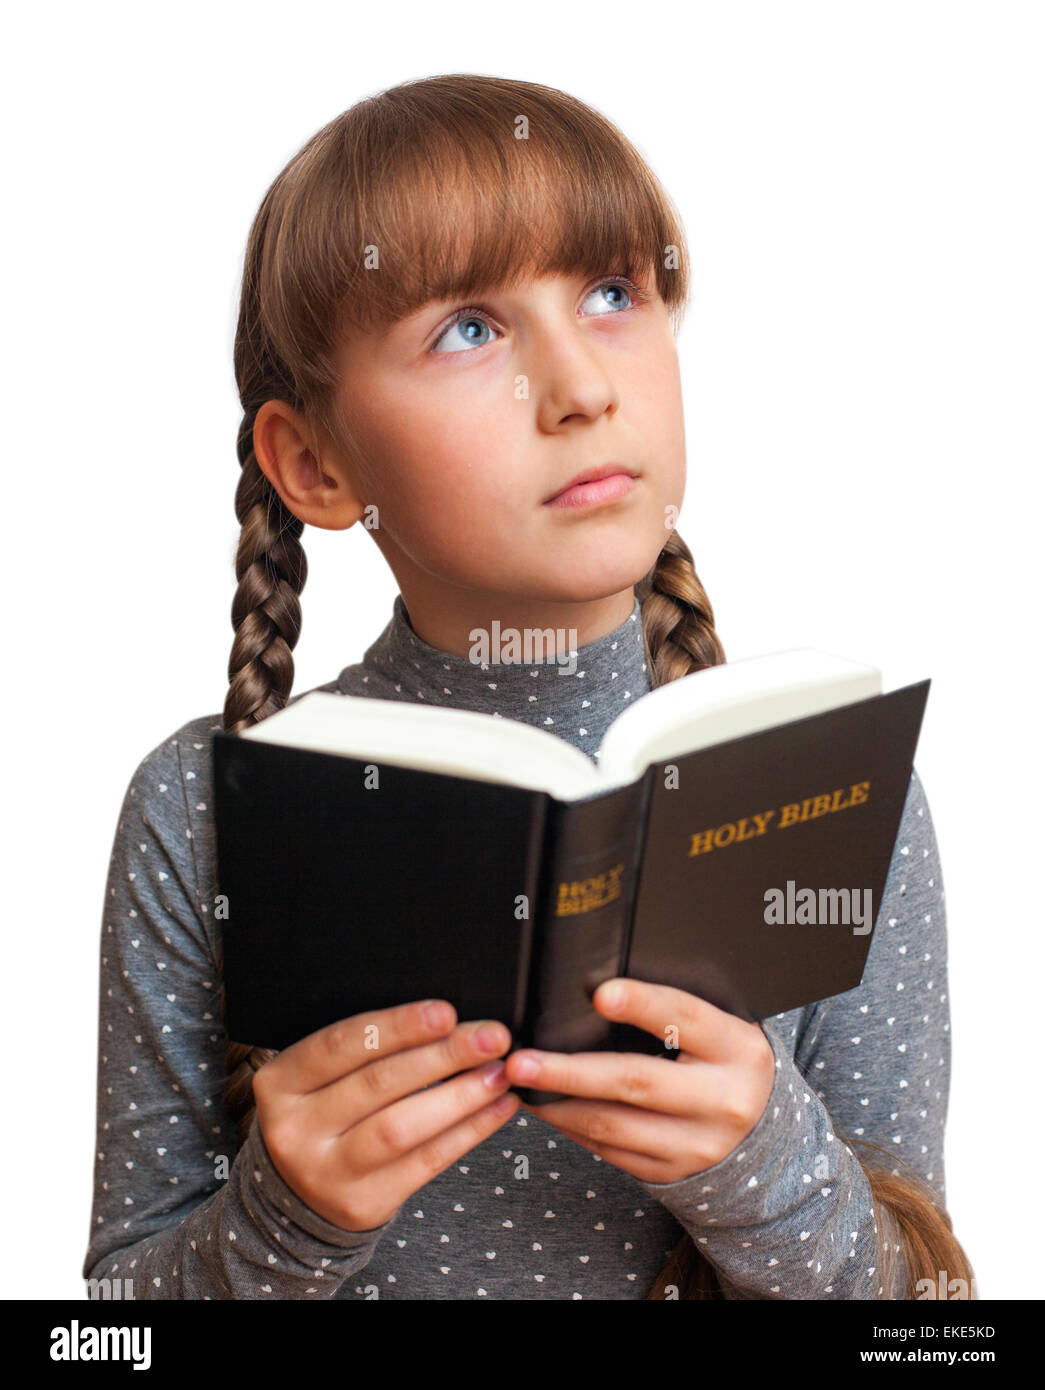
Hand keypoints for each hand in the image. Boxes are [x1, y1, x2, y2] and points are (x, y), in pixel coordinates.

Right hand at [253, 1000, 518, 1231]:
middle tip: (492, 1037)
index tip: (446, 1013)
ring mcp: (327, 1172)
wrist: (295, 1198)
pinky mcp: (362, 1204)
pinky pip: (425, 1162)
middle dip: (443, 1056)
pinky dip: (469, 1131)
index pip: (341, 1045)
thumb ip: (364, 1050)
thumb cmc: (323, 1114)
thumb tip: (446, 1020)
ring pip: (402, 1127)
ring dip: (460, 1096)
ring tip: (500, 1073)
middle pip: (378, 1083)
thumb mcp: (319, 1079)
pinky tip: (498, 1108)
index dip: (398, 1027)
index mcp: (280, 1083)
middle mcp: (295, 1129)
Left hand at [503, 980, 775, 1184]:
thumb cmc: (726, 1061)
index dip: (643, 1004)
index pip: (686, 1019)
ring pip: (614, 1125)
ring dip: (557, 1104)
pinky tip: (547, 1107)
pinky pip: (610, 1151)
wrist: (765, 1135)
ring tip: (518, 1083)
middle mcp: (723, 1101)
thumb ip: (676, 1008)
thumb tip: (601, 983)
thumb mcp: (722, 1028)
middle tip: (522, 1059)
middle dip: (570, 1071)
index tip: (600, 993)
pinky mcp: (672, 1173)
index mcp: (738, 1049)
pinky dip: (571, 1127)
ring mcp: (698, 1145)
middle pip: (636, 1082)